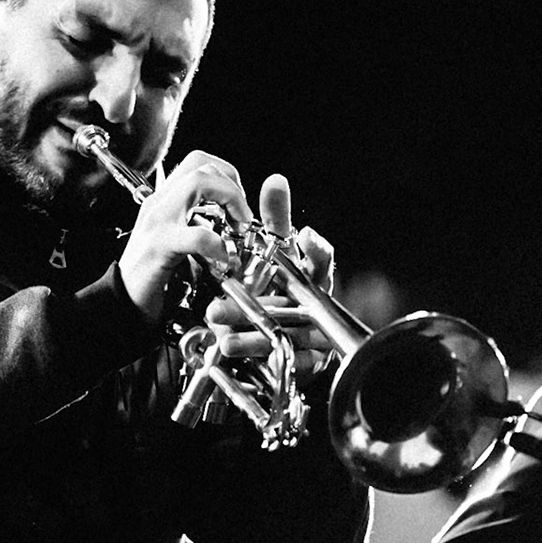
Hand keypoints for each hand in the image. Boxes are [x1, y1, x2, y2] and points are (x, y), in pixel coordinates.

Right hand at [118, 150, 251, 324]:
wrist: (123, 301)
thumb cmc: (153, 275)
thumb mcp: (178, 239)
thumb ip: (197, 222)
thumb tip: (230, 219)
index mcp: (165, 199)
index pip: (199, 162)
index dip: (228, 176)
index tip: (240, 205)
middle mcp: (159, 203)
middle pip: (201, 165)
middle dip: (233, 186)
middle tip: (242, 218)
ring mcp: (157, 221)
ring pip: (197, 184)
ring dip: (230, 201)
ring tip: (237, 230)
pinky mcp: (159, 246)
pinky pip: (196, 235)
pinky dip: (218, 245)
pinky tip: (224, 259)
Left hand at [203, 174, 340, 387]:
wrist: (283, 335)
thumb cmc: (285, 290)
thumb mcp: (276, 254)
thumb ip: (276, 221)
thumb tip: (275, 181)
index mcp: (313, 278)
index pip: (321, 262)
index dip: (318, 251)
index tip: (307, 237)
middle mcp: (317, 306)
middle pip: (295, 304)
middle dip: (261, 305)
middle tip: (220, 307)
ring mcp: (313, 336)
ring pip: (288, 335)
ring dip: (253, 337)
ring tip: (222, 336)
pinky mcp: (306, 362)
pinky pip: (288, 362)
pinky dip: (259, 356)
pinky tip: (232, 349)